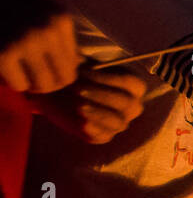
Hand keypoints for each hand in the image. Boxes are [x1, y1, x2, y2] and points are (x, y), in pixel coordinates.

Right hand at [0, 0, 77, 93]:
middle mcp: (46, 31)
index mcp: (60, 20)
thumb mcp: (44, 14)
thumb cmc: (12, 5)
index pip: (73, 64)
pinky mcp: (3, 53)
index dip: (58, 69)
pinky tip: (6, 67)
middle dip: (50, 82)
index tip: (44, 64)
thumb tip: (77, 66)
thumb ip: (61, 40)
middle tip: (34, 76)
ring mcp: (25, 42)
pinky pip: (19, 85)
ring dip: (32, 84)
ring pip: (43, 86)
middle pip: (63, 80)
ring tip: (21, 71)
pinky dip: (13, 81)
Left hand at [28, 65, 145, 143]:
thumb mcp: (78, 61)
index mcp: (130, 86)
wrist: (53, 91)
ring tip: (78, 105)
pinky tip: (80, 121)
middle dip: (102, 95)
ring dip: (98, 113)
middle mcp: (129, 107)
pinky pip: (103, 136)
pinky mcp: (102, 135)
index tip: (83, 71)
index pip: (134, 84)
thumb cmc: (70, 72)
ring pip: (119, 122)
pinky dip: (93, 128)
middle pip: (128, 104)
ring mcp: (117, 122)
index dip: (110, 78)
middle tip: (78, 89)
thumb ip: (85, 62)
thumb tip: (83, 63)